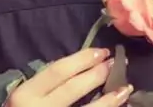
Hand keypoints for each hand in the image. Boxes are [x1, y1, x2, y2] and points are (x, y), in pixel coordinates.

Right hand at [6, 48, 133, 106]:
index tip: (102, 52)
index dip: (82, 59)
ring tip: (126, 89)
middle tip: (116, 64)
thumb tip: (82, 67)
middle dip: (97, 74)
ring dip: (109, 100)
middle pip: (73, 88)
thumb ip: (46, 85)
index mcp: (25, 95)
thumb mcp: (26, 97)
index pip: (58, 70)